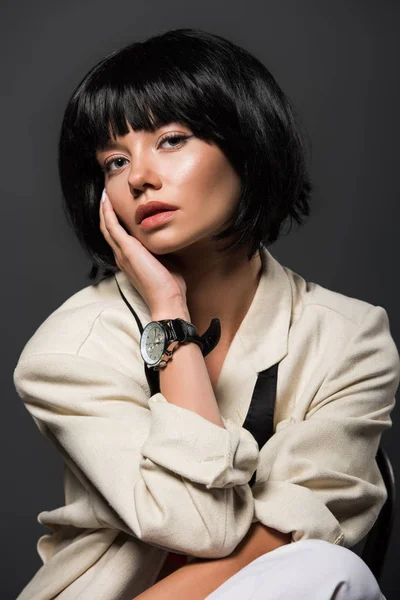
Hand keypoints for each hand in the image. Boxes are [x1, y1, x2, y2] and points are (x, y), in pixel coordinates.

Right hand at [99, 190, 186, 311]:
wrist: (167, 299)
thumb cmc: (169, 286)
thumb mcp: (165, 262)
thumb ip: (161, 251)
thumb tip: (168, 239)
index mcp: (130, 260)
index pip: (117, 237)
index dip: (114, 222)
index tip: (116, 207)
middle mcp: (122, 256)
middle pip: (108, 230)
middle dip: (106, 212)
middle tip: (106, 195)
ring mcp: (123, 253)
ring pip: (107, 227)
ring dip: (104, 210)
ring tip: (104, 194)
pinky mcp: (127, 249)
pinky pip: (112, 227)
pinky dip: (108, 213)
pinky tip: (107, 202)